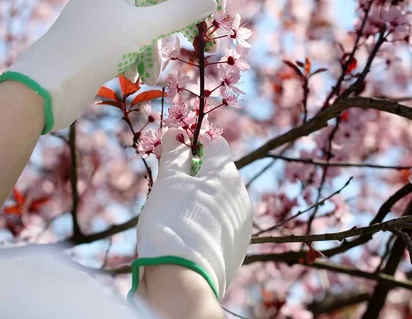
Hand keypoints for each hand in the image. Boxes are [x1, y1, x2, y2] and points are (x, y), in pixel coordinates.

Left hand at [0, 0, 216, 133]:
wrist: (49, 85)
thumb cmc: (96, 48)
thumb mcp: (144, 29)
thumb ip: (180, 12)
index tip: (211, 11)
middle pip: (155, 2)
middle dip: (171, 28)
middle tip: (189, 46)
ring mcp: (100, 16)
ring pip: (143, 27)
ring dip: (153, 50)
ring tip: (153, 75)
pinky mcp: (97, 39)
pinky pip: (128, 42)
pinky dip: (137, 57)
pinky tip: (136, 76)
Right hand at [131, 129, 252, 300]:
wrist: (182, 279)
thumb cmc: (172, 221)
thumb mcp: (168, 181)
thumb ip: (174, 153)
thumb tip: (176, 132)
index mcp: (228, 174)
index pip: (215, 144)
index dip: (193, 144)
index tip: (174, 154)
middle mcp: (242, 196)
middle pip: (218, 174)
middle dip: (195, 176)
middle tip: (168, 190)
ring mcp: (243, 224)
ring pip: (219, 200)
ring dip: (200, 201)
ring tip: (174, 217)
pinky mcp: (238, 247)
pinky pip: (221, 224)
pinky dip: (205, 223)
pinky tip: (186, 236)